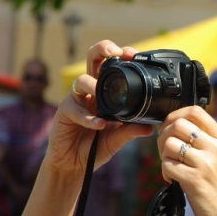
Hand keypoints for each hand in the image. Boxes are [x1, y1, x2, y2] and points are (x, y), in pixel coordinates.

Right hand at [43, 41, 153, 178]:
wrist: (74, 166)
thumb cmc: (94, 148)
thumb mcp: (117, 139)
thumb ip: (131, 131)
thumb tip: (151, 126)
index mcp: (104, 92)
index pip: (111, 66)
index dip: (121, 56)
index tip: (134, 55)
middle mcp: (90, 92)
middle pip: (92, 59)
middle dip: (102, 49)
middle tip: (115, 52)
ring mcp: (76, 100)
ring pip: (81, 80)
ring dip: (92, 84)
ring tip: (100, 93)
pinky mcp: (64, 113)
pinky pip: (75, 109)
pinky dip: (88, 117)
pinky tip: (99, 125)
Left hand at [156, 105, 216, 215]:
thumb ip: (207, 143)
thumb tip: (179, 128)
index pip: (196, 111)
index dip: (176, 115)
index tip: (170, 127)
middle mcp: (216, 148)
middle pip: (179, 124)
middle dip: (164, 135)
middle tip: (166, 150)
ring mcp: (206, 164)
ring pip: (170, 143)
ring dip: (163, 155)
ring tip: (170, 167)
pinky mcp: (194, 180)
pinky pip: (167, 164)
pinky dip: (164, 171)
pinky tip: (172, 179)